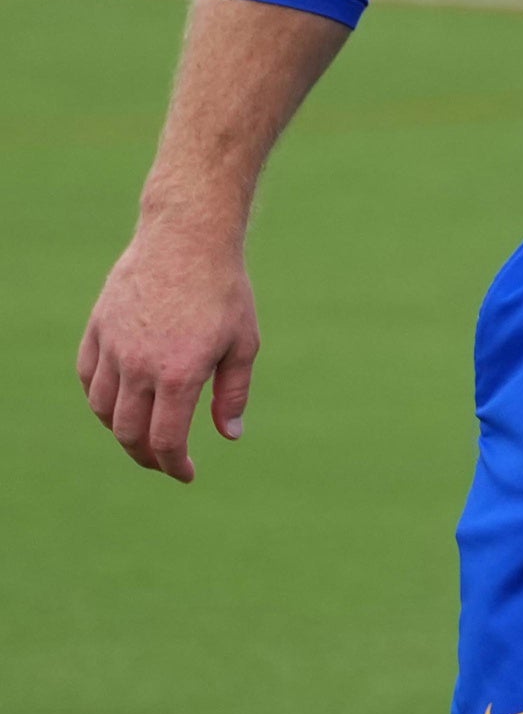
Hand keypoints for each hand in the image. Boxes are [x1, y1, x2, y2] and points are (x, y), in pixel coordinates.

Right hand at [77, 215, 260, 482]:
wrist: (187, 239)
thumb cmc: (224, 291)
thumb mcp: (243, 343)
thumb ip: (233, 393)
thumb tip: (229, 435)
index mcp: (179, 374)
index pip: (165, 440)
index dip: (174, 465)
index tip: (186, 474)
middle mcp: (138, 365)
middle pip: (128, 432)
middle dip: (146, 456)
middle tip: (164, 461)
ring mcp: (112, 347)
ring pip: (103, 408)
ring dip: (121, 430)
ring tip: (143, 434)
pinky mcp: (97, 329)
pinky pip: (89, 377)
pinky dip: (100, 398)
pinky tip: (119, 403)